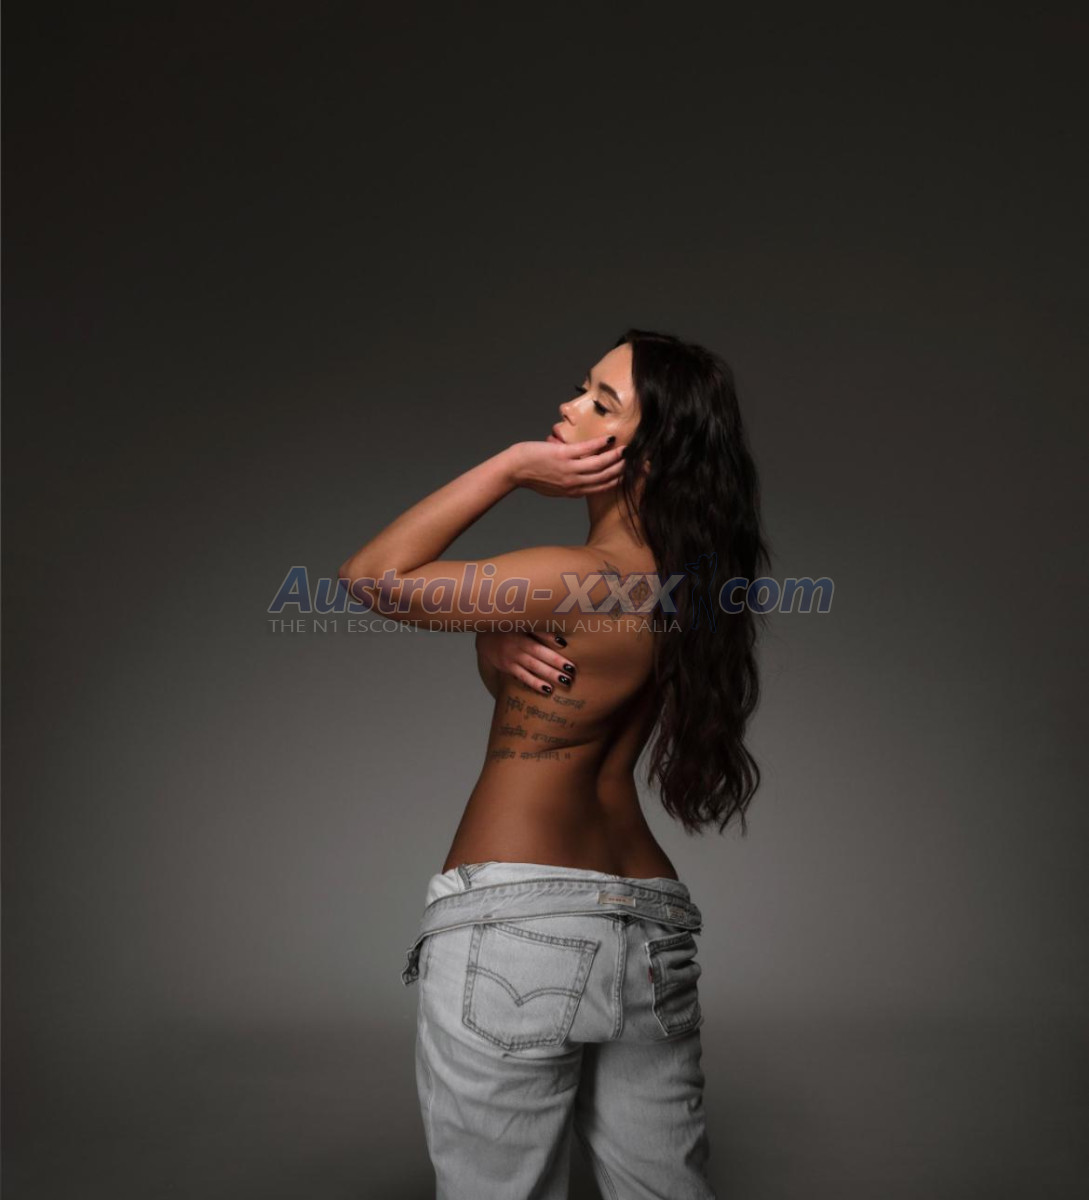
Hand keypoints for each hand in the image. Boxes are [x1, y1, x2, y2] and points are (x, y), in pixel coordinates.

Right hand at [475, 629, 576, 695]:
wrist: (485, 639)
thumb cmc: (510, 629)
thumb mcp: (522, 625)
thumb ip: (539, 630)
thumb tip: (560, 639)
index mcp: (521, 631)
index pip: (536, 633)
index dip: (549, 638)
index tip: (564, 643)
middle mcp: (516, 645)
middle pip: (538, 653)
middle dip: (555, 662)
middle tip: (572, 669)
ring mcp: (511, 658)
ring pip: (532, 667)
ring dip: (548, 674)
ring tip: (565, 681)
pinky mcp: (508, 668)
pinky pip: (523, 677)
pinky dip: (535, 683)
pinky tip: (548, 689)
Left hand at [507, 435, 625, 497]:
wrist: (513, 470)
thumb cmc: (530, 476)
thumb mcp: (553, 487)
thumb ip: (568, 483)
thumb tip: (578, 473)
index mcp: (573, 491)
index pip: (601, 487)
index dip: (617, 481)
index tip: (629, 475)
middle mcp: (574, 483)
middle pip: (604, 477)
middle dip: (622, 470)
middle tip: (635, 461)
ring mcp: (569, 470)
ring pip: (599, 464)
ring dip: (615, 457)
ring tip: (626, 450)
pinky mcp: (563, 456)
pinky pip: (587, 449)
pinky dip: (600, 444)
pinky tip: (609, 438)